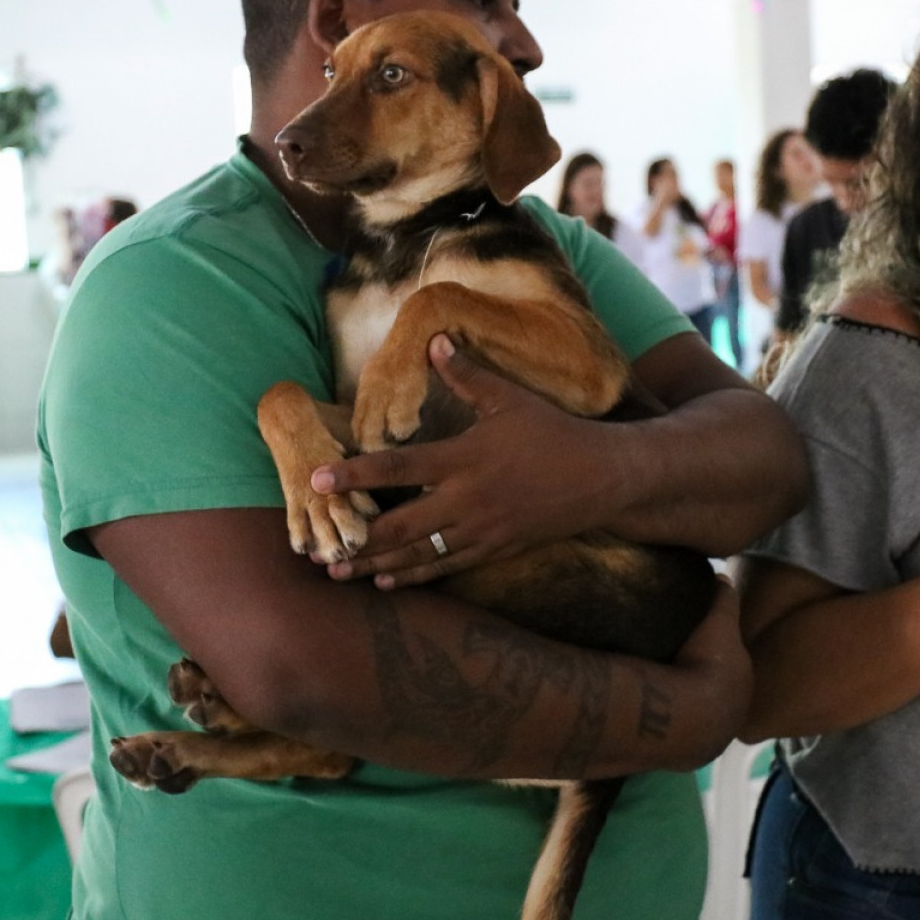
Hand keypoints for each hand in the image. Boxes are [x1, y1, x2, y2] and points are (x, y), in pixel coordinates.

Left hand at [318, 336, 624, 587]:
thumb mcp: (510, 399)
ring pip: (419, 554)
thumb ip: (467, 374)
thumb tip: (434, 338)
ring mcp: (480, 531)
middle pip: (400, 525)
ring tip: (339, 572)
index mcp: (464, 459)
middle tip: (317, 550)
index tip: (318, 478)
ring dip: (376, 563)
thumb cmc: (553, 432)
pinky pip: (446, 567)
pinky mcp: (494, 549)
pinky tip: (386, 580)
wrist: (601, 479)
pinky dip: (414, 575)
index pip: (398, 467)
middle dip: (357, 537)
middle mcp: (467, 500)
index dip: (356, 474)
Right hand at [658, 577, 752, 768]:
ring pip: (700, 716)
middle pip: (721, 693)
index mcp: (744, 681)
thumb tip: (723, 577)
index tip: (702, 646)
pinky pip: (679, 733)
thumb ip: (723, 599)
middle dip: (706, 683)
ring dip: (687, 706)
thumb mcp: (717, 622)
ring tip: (662, 690)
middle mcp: (734, 714)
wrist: (681, 713)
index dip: (720, 655)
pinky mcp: (687, 756)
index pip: (735, 666)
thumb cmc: (704, 663)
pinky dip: (670, 723)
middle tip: (679, 666)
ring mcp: (712, 738)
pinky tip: (653, 713)